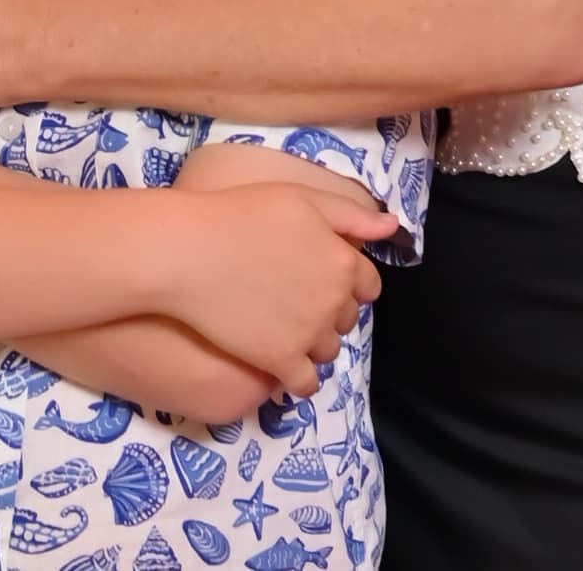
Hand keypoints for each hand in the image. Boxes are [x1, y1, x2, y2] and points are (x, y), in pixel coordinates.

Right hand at [165, 184, 391, 396]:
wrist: (190, 251)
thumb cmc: (243, 214)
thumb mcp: (303, 199)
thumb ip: (351, 216)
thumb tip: (392, 228)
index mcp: (342, 261)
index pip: (368, 284)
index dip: (346, 278)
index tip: (319, 273)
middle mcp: (333, 301)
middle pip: (347, 317)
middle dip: (329, 309)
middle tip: (293, 294)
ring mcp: (308, 335)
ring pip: (329, 350)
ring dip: (313, 341)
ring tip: (281, 323)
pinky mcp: (280, 361)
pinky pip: (306, 383)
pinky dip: (298, 376)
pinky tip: (279, 359)